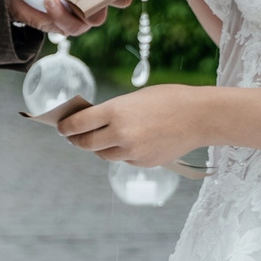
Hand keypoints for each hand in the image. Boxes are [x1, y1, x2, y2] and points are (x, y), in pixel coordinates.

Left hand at [57, 84, 205, 166]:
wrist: (201, 116)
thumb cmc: (168, 99)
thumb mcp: (134, 98)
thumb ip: (111, 111)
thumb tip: (90, 121)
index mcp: (115, 112)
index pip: (77, 124)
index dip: (64, 127)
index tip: (60, 127)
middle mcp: (120, 134)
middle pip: (85, 143)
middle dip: (76, 140)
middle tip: (72, 136)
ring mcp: (132, 152)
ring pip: (103, 154)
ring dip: (97, 146)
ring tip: (98, 138)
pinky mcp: (143, 162)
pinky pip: (123, 159)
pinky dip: (120, 152)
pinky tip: (127, 142)